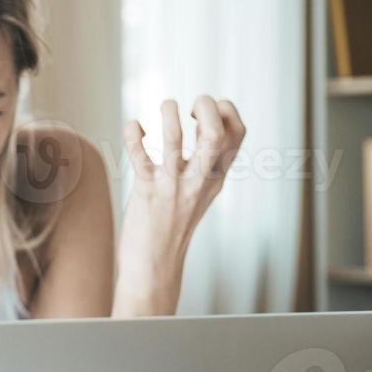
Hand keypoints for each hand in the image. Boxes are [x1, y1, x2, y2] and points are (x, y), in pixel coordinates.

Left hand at [115, 95, 244, 315]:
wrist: (155, 266)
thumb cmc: (173, 226)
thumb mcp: (199, 194)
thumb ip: (206, 165)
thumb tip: (206, 127)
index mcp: (215, 178)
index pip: (238, 135)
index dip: (227, 110)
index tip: (205, 110)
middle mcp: (198, 180)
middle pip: (216, 133)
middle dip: (208, 106)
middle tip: (191, 105)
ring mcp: (172, 186)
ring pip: (175, 140)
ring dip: (168, 114)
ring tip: (166, 105)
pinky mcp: (146, 191)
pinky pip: (139, 155)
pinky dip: (134, 133)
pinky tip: (134, 126)